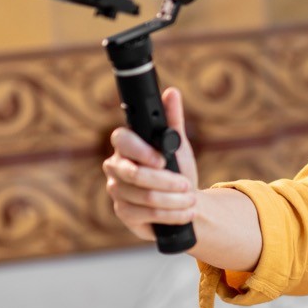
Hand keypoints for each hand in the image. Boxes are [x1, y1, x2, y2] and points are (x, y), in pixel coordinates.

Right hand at [102, 87, 198, 242]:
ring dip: (174, 200)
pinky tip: (186, 213)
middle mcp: (115, 167)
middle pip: (134, 174)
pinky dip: (173, 214)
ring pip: (145, 196)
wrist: (184, 202)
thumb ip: (173, 120)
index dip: (141, 150)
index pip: (121, 140)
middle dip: (166, 181)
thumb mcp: (179, 146)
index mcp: (126, 147)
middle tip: (186, 184)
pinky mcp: (124, 213)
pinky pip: (148, 214)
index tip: (163, 160)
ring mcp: (117, 191)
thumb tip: (171, 92)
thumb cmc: (178, 170)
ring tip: (191, 200)